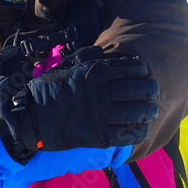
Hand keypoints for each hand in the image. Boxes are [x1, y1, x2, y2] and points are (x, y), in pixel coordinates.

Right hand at [0, 48, 158, 161]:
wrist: (33, 117)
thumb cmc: (48, 89)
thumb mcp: (67, 66)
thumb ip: (87, 56)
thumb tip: (104, 51)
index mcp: (95, 73)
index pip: (128, 69)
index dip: (141, 70)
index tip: (144, 73)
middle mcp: (101, 92)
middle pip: (137, 90)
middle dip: (150, 91)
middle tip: (154, 92)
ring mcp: (101, 115)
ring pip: (136, 112)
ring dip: (148, 111)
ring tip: (152, 110)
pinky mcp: (98, 135)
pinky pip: (126, 133)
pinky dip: (138, 131)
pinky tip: (142, 129)